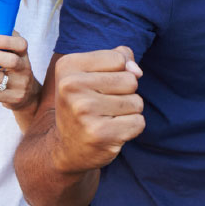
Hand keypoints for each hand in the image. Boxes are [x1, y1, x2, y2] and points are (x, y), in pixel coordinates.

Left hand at [0, 32, 40, 111]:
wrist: (28, 95)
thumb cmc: (15, 70)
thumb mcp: (16, 55)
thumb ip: (6, 43)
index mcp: (24, 55)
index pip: (21, 44)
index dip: (5, 41)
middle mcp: (24, 69)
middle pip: (10, 61)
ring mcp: (19, 84)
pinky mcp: (13, 98)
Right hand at [51, 46, 144, 173]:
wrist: (66, 148)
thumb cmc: (87, 101)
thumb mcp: (95, 71)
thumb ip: (121, 57)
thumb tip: (137, 72)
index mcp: (68, 66)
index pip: (119, 58)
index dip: (118, 72)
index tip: (97, 86)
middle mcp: (71, 86)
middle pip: (130, 80)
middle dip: (125, 93)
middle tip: (102, 105)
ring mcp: (84, 111)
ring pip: (136, 102)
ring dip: (128, 111)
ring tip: (105, 118)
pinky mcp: (99, 133)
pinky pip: (138, 122)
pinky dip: (131, 128)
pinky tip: (111, 132)